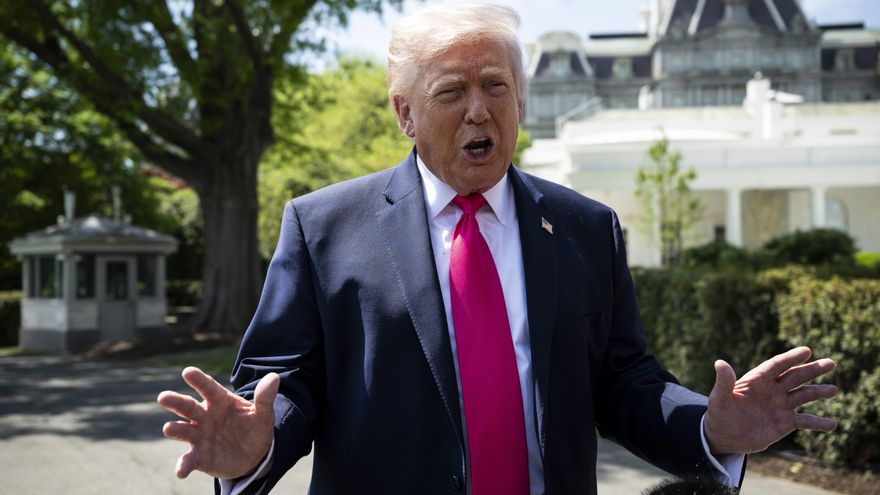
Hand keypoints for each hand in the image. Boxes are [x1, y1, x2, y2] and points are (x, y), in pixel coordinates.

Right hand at [157, 367, 278, 478]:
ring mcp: (199, 436)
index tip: (188, 371)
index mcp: (220, 401)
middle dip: (175, 402)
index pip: (208, 388)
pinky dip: (183, 465)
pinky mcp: (199, 456)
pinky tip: (181, 470)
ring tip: (169, 428)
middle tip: (163, 397)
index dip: (198, 380)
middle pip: (187, 407)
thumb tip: (274, 378)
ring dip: (175, 429)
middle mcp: (205, 416)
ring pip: (182, 430)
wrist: (254, 454)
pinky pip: (189, 460)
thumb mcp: (263, 413)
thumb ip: (265, 397)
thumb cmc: (254, 427)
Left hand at [704, 347, 837, 454]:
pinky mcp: (785, 422)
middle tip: (830, 363)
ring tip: (833, 390)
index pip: (777, 365)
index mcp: (757, 380)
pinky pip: (805, 421)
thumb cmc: (719, 414)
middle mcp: (772, 390)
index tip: (806, 351)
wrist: (724, 436)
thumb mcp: (719, 399)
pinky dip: (818, 423)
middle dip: (812, 370)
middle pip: (795, 376)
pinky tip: (833, 425)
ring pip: (804, 395)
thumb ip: (724, 382)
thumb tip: (720, 363)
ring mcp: (781, 405)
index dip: (791, 358)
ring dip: (818, 392)